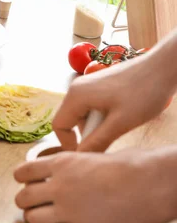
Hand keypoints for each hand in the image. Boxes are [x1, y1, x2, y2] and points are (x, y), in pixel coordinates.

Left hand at [14, 148, 176, 222]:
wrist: (151, 185)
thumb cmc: (131, 166)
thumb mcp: (94, 155)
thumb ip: (75, 164)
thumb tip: (70, 168)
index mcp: (61, 163)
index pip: (23, 172)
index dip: (23, 178)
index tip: (26, 181)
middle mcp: (59, 186)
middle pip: (23, 197)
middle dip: (25, 200)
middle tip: (33, 201)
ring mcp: (68, 209)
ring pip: (32, 218)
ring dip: (35, 217)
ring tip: (44, 215)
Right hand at [53, 54, 174, 151]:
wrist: (163, 67)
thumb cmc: (143, 93)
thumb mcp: (121, 122)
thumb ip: (98, 141)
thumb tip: (81, 156)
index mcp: (76, 96)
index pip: (59, 126)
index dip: (69, 144)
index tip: (88, 154)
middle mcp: (76, 88)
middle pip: (70, 120)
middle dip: (86, 134)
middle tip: (110, 138)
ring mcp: (86, 85)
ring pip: (82, 114)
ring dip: (96, 125)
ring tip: (120, 124)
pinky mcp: (97, 84)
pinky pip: (90, 106)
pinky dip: (101, 115)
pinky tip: (120, 115)